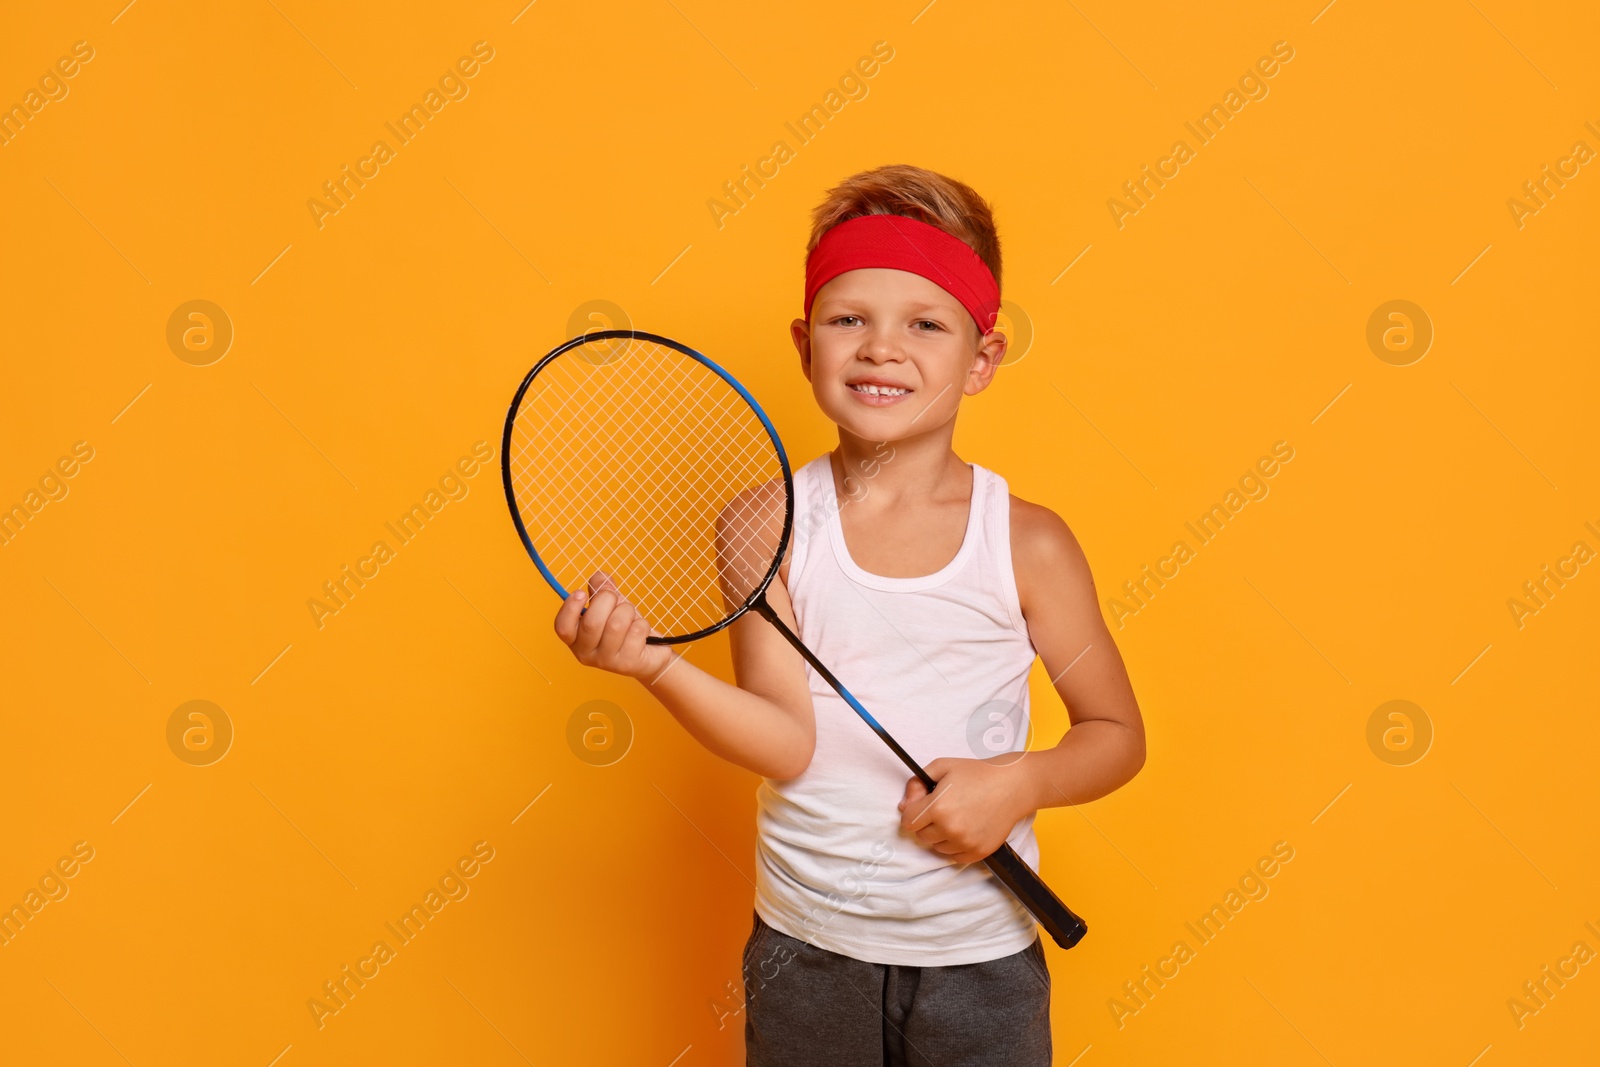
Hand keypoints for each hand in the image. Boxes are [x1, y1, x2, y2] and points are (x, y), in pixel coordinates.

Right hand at [553, 572, 675, 681]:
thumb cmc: (624, 626)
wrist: (650, 652)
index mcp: (575, 638)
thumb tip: (599, 577)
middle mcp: (585, 653)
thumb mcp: (610, 605)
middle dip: (608, 600)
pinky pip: (636, 631)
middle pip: (592, 622)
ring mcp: (606, 662)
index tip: (581, 592)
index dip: (570, 608)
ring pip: (616, 625)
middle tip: (616, 599)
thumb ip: (601, 589)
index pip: (562, 627)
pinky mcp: (627, 664)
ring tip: (630, 616)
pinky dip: (642, 623)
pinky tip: (641, 631)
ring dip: (627, 611)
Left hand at [898, 756, 1035, 864]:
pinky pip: (954, 856)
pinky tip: (966, 827)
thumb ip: (916, 784)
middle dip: (927, 822)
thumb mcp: (942, 767)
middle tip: (943, 807)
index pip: (908, 822)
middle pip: (921, 835)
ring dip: (941, 835)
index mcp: (938, 808)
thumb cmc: (978, 773)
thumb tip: (904, 805)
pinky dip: (955, 845)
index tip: (922, 804)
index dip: (913, 811)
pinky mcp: (978, 852)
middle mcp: (951, 829)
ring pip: (937, 847)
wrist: (1013, 785)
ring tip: (957, 816)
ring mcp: (965, 843)